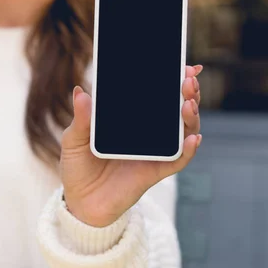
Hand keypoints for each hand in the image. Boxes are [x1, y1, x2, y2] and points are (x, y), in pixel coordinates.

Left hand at [60, 65, 202, 226]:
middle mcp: (146, 134)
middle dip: (186, 92)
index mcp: (128, 120)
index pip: (154, 96)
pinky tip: (192, 138)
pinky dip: (188, 150)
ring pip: (182, 131)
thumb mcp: (74, 140)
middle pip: (174, 109)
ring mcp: (153, 152)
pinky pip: (178, 160)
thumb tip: (80, 92)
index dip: (169, 81)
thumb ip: (81, 118)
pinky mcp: (155, 171)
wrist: (79, 202)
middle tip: (188, 79)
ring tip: (188, 102)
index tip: (181, 65)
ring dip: (190, 116)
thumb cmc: (78, 167)